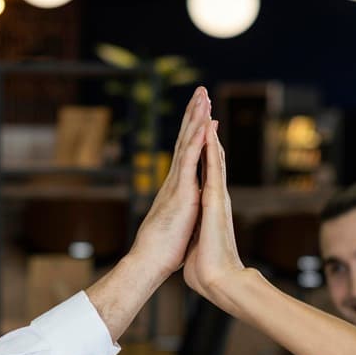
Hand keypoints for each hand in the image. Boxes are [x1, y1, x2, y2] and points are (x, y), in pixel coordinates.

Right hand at [130, 86, 211, 278]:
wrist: (151, 262)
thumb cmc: (164, 250)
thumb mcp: (179, 225)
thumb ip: (182, 212)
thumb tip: (185, 210)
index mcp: (179, 188)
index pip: (189, 153)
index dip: (196, 132)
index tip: (204, 113)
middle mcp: (176, 180)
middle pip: (186, 140)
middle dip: (194, 115)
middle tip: (202, 92)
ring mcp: (177, 184)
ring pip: (187, 144)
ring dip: (195, 119)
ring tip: (203, 97)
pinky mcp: (181, 193)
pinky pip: (188, 161)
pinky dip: (196, 142)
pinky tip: (204, 125)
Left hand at [184, 118, 246, 302]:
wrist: (218, 279)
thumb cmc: (207, 268)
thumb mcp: (198, 243)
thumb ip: (198, 234)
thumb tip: (195, 239)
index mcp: (209, 205)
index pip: (205, 171)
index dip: (202, 149)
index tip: (201, 129)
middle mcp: (215, 196)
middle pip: (211, 156)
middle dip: (207, 131)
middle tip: (206, 106)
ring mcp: (217, 196)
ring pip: (213, 156)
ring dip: (209, 131)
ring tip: (207, 108)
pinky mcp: (215, 200)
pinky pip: (213, 168)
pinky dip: (210, 148)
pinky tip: (208, 130)